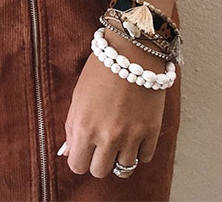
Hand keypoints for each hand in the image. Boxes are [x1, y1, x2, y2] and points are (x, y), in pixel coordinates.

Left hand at [61, 34, 168, 175]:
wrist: (133, 50)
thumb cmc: (101, 68)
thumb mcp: (78, 95)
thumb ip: (72, 126)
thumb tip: (69, 151)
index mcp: (84, 127)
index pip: (77, 166)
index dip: (79, 159)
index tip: (83, 150)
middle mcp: (107, 136)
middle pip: (100, 171)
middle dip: (98, 160)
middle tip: (101, 145)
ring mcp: (131, 136)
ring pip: (124, 169)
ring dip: (120, 157)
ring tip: (119, 139)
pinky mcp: (151, 131)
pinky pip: (145, 158)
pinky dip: (140, 151)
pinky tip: (135, 135)